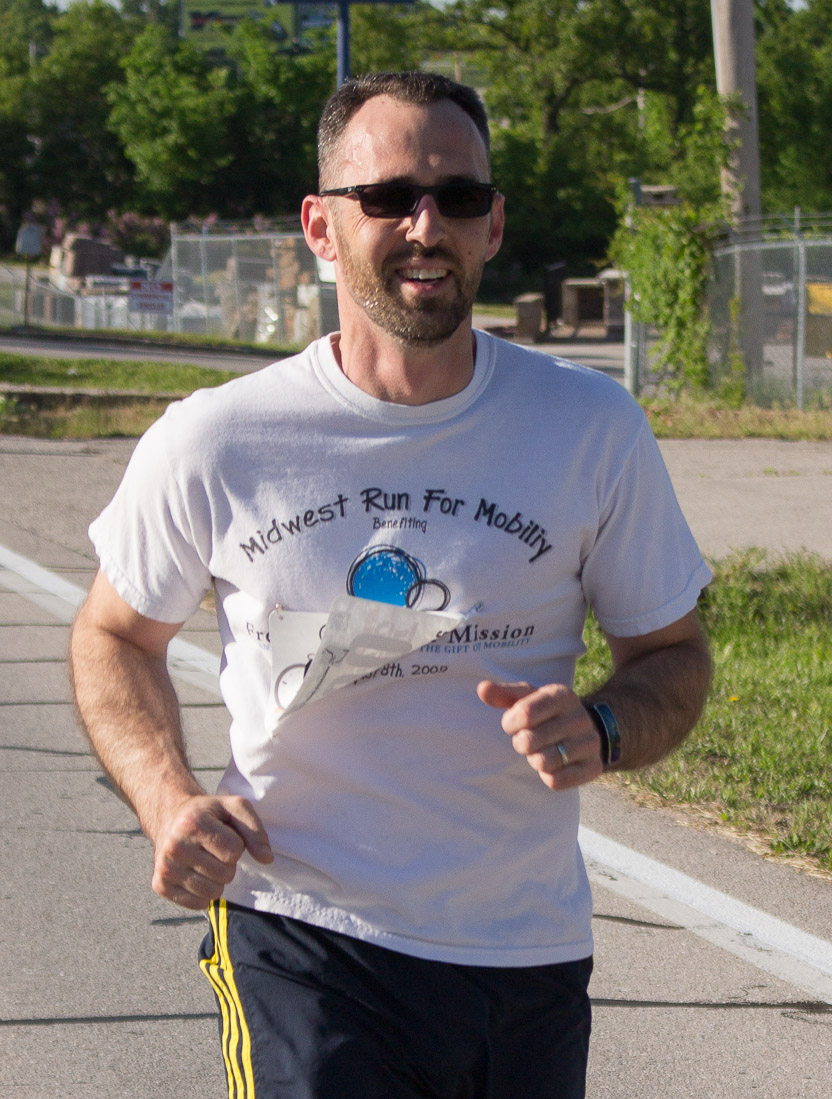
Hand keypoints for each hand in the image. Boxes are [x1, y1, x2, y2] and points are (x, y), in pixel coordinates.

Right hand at [151, 795, 273, 909]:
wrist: (171, 816)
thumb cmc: (209, 813)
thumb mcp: (235, 808)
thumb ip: (255, 831)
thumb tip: (267, 859)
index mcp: (193, 824)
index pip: (234, 852)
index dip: (236, 845)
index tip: (224, 835)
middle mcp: (175, 847)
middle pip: (225, 874)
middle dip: (227, 863)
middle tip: (214, 849)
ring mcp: (165, 868)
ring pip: (213, 893)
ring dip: (217, 879)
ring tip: (206, 860)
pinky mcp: (160, 885)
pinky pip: (198, 904)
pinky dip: (203, 892)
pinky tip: (195, 873)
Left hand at [477, 680, 602, 789]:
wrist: (584, 729)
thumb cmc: (545, 712)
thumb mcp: (527, 698)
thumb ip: (503, 693)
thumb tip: (482, 689)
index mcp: (562, 695)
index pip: (524, 714)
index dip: (510, 724)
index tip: (513, 724)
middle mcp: (580, 717)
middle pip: (529, 742)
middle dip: (520, 744)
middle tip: (528, 740)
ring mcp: (590, 743)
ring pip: (543, 763)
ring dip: (534, 760)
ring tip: (540, 751)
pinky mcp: (594, 767)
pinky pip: (557, 781)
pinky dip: (547, 776)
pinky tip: (553, 765)